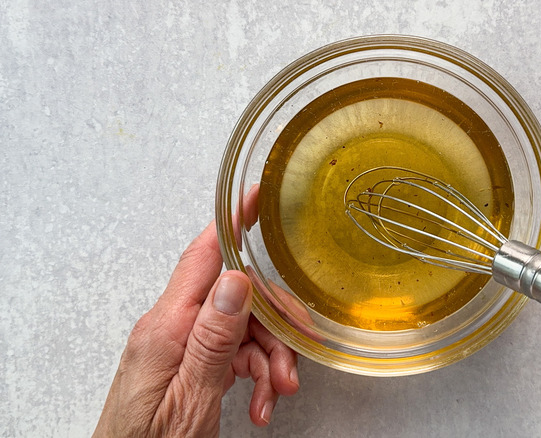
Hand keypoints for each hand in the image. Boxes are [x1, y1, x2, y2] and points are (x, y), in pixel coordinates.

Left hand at [94, 222, 298, 436]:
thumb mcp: (191, 397)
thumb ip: (213, 339)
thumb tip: (234, 280)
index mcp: (167, 326)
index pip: (203, 257)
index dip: (231, 222)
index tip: (254, 197)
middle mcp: (172, 326)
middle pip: (239, 299)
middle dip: (275, 329)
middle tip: (291, 367)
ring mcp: (180, 343)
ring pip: (243, 327)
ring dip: (268, 360)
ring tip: (273, 396)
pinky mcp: (188, 361)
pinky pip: (232, 351)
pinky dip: (253, 374)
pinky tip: (258, 401)